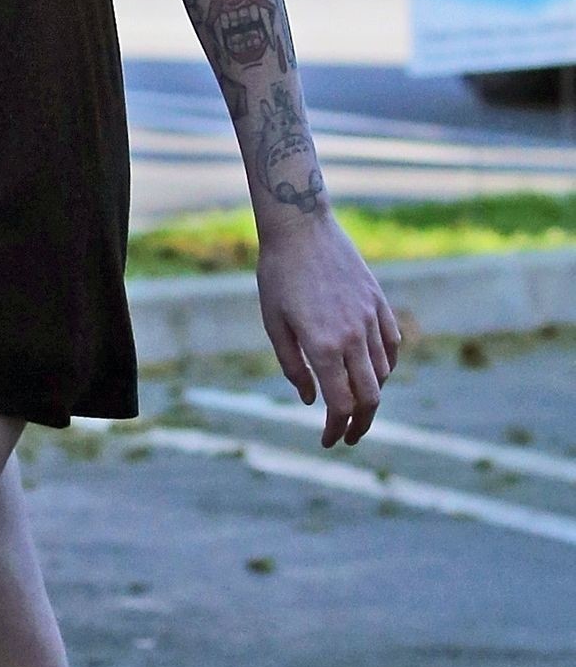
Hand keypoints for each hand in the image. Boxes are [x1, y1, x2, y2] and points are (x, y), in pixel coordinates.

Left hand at [256, 212, 402, 447]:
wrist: (301, 225)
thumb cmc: (278, 273)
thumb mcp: (274, 322)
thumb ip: (293, 366)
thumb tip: (310, 400)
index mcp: (323, 345)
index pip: (341, 405)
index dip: (336, 430)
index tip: (328, 441)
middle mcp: (353, 336)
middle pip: (370, 397)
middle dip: (361, 424)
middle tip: (349, 436)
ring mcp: (371, 317)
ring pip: (383, 372)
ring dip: (372, 394)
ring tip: (355, 401)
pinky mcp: (379, 301)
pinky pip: (392, 344)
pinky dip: (386, 364)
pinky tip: (373, 369)